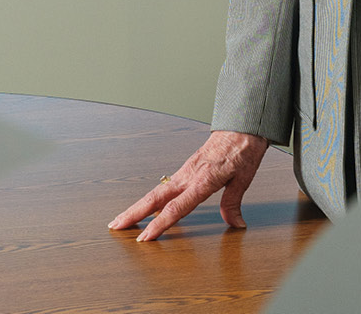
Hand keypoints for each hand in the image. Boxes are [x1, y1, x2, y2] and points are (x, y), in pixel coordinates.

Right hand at [108, 130, 270, 240]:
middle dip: (134, 213)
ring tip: (123, 219)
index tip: (145, 238)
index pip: (177, 207)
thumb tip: (236, 224)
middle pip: (156, 197)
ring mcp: (185, 171)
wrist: (242, 123)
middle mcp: (189, 175)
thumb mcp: (245, 177)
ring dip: (138, 206)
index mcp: (203, 179)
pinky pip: (165, 186)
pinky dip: (152, 198)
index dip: (160, 224)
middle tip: (116, 226)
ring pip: (157, 191)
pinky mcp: (186, 168)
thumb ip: (233, 202)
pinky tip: (147, 207)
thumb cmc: (244, 148)